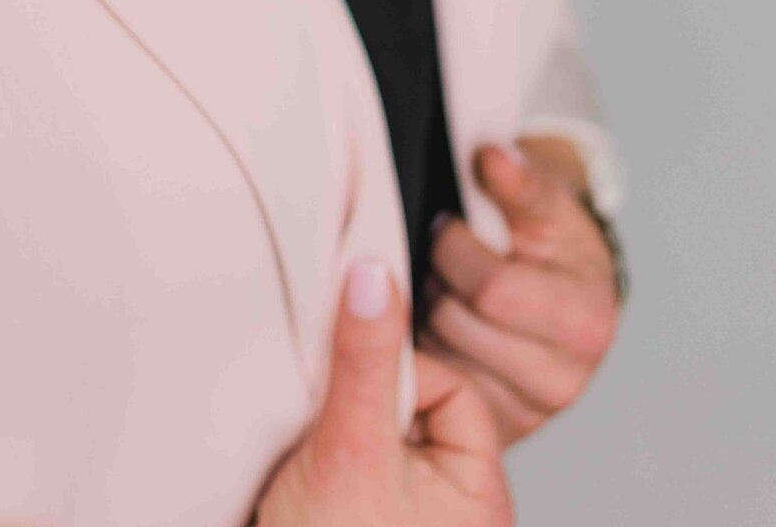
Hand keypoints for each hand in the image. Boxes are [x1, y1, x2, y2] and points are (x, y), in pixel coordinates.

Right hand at [253, 257, 513, 526]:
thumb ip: (364, 361)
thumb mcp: (348, 451)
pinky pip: (353, 465)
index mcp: (480, 499)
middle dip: (362, 403)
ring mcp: (410, 524)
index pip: (453, 390)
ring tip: (307, 454)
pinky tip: (295, 472)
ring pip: (379, 436)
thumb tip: (375, 274)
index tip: (351, 389)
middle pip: (415, 409)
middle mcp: (456, 515)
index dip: (399, 374)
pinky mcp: (364, 523)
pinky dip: (322, 459)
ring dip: (337, 430)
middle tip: (326, 425)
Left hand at [416, 141, 620, 448]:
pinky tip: (429, 329)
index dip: (456, 248)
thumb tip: (493, 156)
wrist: (564, 296)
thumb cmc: (552, 246)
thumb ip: (521, 183)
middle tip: (437, 260)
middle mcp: (564, 379)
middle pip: (458, 324)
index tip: (448, 223)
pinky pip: (431, 391)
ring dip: (424, 319)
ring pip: (438, 358)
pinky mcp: (493, 430)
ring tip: (439, 291)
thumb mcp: (546, 206)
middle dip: (437, 282)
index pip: (492, 288)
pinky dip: (422, 355)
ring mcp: (526, 414)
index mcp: (586, 321)